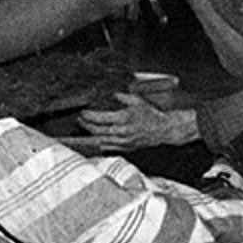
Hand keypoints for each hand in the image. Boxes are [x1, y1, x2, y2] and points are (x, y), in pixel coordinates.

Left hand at [63, 99, 202, 151]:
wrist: (163, 130)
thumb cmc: (151, 114)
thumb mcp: (137, 100)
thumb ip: (123, 97)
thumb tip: (112, 94)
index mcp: (123, 119)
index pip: (100, 119)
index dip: (89, 116)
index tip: (82, 113)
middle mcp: (122, 132)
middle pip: (98, 131)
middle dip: (86, 125)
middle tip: (79, 120)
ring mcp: (124, 142)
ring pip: (102, 140)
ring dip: (91, 135)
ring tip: (84, 128)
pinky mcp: (127, 148)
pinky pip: (110, 147)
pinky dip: (100, 143)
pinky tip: (95, 139)